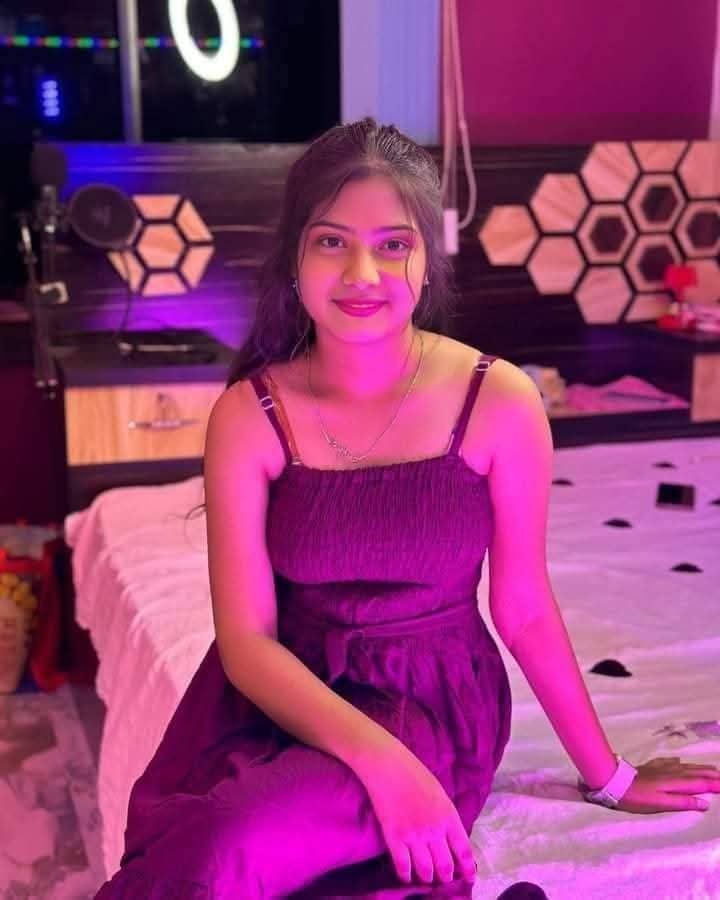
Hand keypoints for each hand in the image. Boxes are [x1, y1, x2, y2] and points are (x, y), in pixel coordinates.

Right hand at [360, 747, 476, 886]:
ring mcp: (414, 836)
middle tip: (444, 879)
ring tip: (427, 878)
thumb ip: (446, 818)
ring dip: (428, 878)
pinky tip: (407, 876)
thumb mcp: (440, 794)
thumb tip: (449, 839)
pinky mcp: (394, 838)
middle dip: (446, 878)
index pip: (464, 851)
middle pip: (445, 867)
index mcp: (449, 817)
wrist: (388, 766)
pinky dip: (406, 875)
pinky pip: (402, 866)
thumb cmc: (415, 774)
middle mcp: (434, 830)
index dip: (468, 870)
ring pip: (425, 871)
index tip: (469, 879)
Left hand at [614, 756, 719, 812]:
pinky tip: (679, 762)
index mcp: (676, 783)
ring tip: (712, 769)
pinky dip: (680, 763)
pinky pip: (671, 762)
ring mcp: (661, 768)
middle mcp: (671, 773)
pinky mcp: (651, 767)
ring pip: (685, 767)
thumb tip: (705, 803)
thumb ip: (683, 802)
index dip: (715, 785)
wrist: (614, 781)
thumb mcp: (661, 804)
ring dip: (700, 768)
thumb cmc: (637, 798)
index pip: (701, 784)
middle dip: (712, 775)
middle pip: (696, 773)